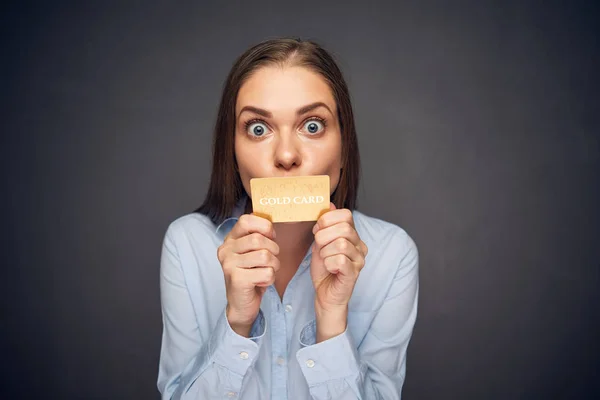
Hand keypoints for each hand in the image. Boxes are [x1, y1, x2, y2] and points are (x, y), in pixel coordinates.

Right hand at [217, 214, 279, 336]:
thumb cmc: (250, 275)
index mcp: (229, 240)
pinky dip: (270, 278)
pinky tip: (262, 282)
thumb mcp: (251, 252)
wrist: (241, 304)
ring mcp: (229, 265)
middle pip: (259, 239)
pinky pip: (266, 272)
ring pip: (265, 256)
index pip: (246, 220)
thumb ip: (257, 236)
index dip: (264, 226)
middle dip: (273, 250)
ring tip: (266, 271)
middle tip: (271, 260)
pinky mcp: (237, 279)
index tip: (270, 237)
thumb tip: (270, 222)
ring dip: (274, 265)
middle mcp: (226, 250)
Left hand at [310, 203, 367, 339]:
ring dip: (325, 252)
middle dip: (323, 236)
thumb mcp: (320, 242)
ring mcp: (360, 259)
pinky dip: (328, 263)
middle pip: (344, 228)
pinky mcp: (354, 273)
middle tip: (319, 247)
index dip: (327, 220)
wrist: (325, 294)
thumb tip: (329, 203)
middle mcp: (360, 245)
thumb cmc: (324, 268)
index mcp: (353, 235)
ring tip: (325, 260)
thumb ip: (325, 224)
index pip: (346, 214)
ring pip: (341, 244)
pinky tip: (329, 269)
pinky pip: (340, 260)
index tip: (318, 231)